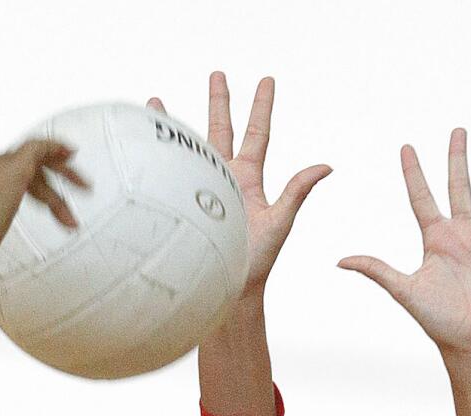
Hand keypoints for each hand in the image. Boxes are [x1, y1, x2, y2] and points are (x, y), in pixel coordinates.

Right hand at [0, 141, 85, 415]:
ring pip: (25, 162)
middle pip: (4, 172)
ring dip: (54, 178)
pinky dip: (56, 149)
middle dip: (32, 186)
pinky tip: (76, 157)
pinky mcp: (6, 169)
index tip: (23, 214)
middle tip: (61, 208)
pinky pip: (37, 149)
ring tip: (83, 190)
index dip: (4, 201)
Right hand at [149, 73, 329, 296]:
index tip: (266, 80)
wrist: (227, 288)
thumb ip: (298, 190)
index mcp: (250, 179)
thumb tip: (327, 166)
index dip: (262, 107)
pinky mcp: (181, 202)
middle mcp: (225, 179)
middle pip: (222, 130)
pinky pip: (168, 173)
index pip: (257, 133)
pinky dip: (156, 155)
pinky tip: (144, 140)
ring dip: (176, 123)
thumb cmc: (257, 261)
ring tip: (158, 102)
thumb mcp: (281, 221)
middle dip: (219, 101)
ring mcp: (201, 189)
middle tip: (217, 74)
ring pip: (189, 147)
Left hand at [339, 129, 470, 362]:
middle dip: (458, 158)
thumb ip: (377, 271)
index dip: (412, 172)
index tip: (406, 147)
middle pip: (460, 185)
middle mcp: (463, 234)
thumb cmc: (438, 322)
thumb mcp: (405, 292)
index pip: (421, 197)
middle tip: (458, 130)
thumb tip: (341, 260)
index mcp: (435, 239)